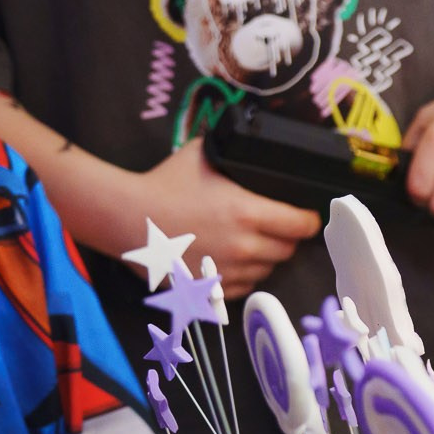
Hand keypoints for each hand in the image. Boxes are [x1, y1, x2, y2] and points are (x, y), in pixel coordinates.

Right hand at [135, 140, 321, 298]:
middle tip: (278, 227)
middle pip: (287, 250)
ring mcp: (227, 271)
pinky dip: (245, 275)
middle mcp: (243, 246)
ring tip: (253, 242)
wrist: (125, 217)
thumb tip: (253, 145)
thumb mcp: (204, 155)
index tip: (306, 217)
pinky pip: (244, 287)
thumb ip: (233, 153)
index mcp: (247, 213)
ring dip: (266, 257)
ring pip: (267, 270)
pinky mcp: (210, 288)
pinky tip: (236, 260)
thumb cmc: (163, 184)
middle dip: (287, 238)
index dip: (308, 220)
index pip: (301, 226)